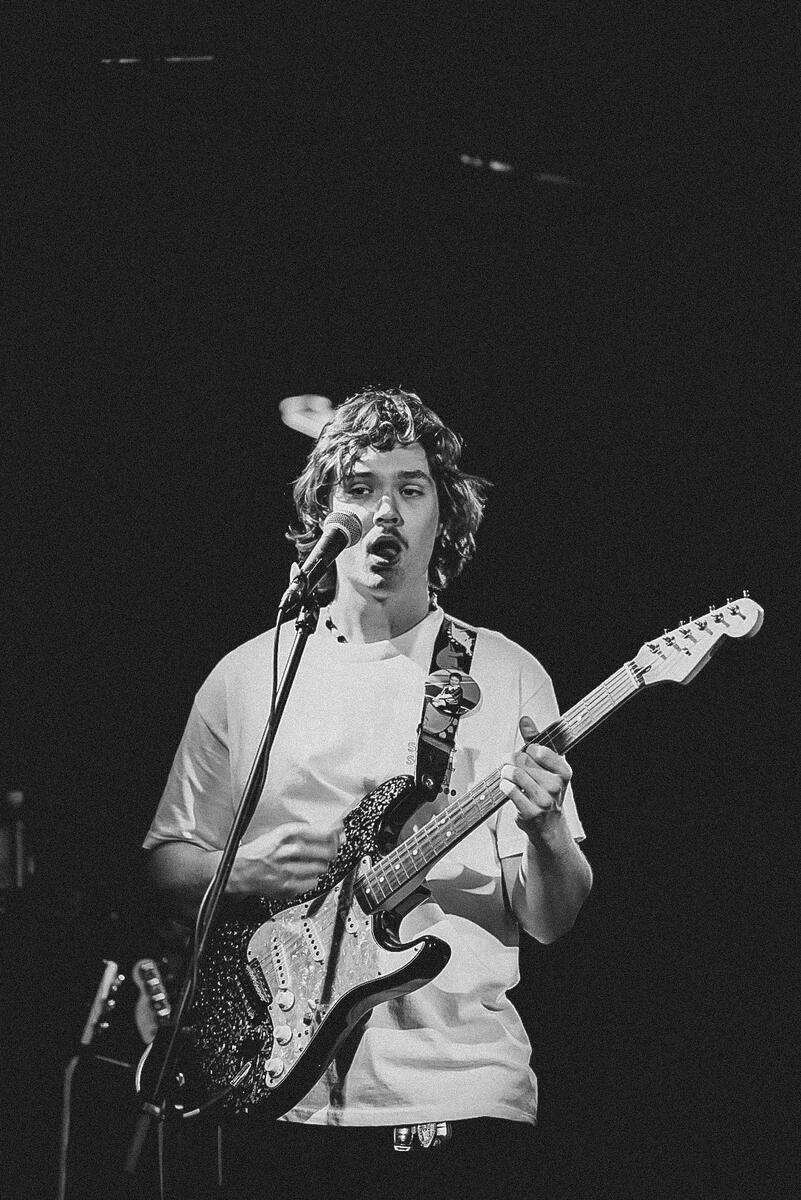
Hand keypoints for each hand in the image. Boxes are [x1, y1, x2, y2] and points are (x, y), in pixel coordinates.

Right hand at [231, 821, 343, 900]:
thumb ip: (304, 831)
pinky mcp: (288, 887)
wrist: (241, 871)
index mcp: (285, 834)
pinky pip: (313, 883)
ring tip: (313, 862)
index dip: (335, 834)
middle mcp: (287, 851)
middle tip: (329, 850)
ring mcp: (288, 871)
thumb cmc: (261, 851)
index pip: (322, 832)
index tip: (339, 834)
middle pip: (326, 851)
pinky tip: (305, 874)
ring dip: (322, 865)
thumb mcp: (279, 833)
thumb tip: (333, 830)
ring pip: (321, 867)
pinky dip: (313, 879)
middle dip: (331, 851)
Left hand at [499, 715, 571, 833]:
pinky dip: (504, 786)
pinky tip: (508, 788)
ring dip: (506, 773)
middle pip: (522, 760)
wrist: (549, 826)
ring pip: (515, 773)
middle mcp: (556, 786)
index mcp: (563, 772)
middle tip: (510, 764)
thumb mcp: (545, 765)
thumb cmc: (546, 791)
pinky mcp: (530, 812)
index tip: (530, 755)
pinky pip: (509, 789)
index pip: (539, 749)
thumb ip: (535, 740)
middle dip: (511, 760)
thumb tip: (525, 720)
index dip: (529, 750)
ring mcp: (544, 800)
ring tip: (508, 776)